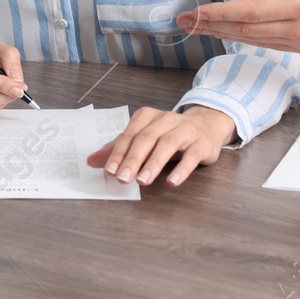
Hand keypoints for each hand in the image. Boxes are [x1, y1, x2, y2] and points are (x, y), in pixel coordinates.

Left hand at [85, 105, 235, 187]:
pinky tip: (172, 182)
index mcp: (148, 116)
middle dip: (133, 159)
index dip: (119, 153)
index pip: (130, 134)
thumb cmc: (170, 133)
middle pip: (146, 138)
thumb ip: (120, 149)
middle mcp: (166, 120)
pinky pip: (192, 156)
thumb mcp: (144, 137)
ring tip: (142, 181)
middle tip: (123, 178)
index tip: (110, 170)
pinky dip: (182, 169)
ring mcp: (186, 130)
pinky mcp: (202, 144)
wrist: (208, 125)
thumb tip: (91, 161)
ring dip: (153, 163)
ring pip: (167, 144)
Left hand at [176, 0, 299, 57]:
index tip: (197, 12)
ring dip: (224, 34)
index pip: (253, 12)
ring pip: (255, 40)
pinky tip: (232, 34)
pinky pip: (269, 45)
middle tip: (183, 22)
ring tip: (199, 27)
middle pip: (246, 30)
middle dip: (211, 26)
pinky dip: (246, 39)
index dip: (221, 13)